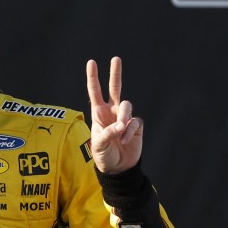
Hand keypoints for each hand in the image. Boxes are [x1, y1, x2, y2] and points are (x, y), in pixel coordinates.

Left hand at [85, 56, 143, 173]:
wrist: (118, 168)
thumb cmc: (104, 156)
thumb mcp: (99, 145)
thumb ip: (108, 133)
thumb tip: (121, 124)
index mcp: (99, 113)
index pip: (95, 92)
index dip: (93, 78)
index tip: (91, 62)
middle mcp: (112, 112)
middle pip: (115, 89)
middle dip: (115, 74)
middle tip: (115, 58)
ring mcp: (125, 118)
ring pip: (127, 106)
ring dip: (123, 118)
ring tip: (120, 133)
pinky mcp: (136, 126)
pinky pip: (135, 123)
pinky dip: (129, 132)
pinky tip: (125, 141)